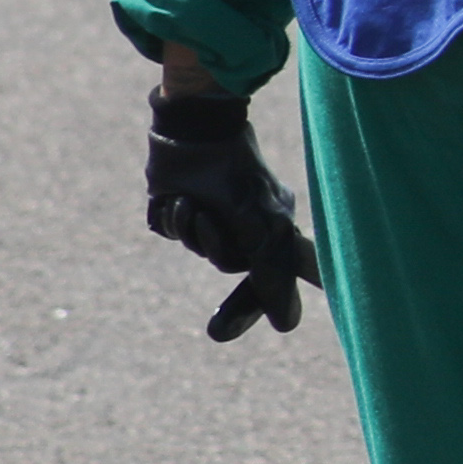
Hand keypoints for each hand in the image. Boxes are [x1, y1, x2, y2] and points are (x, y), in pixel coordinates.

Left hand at [146, 90, 317, 338]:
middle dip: (228, 296)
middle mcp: (244, 222)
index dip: (284, 299)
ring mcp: (212, 212)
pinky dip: (174, 219)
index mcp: (272, 227)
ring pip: (199, 248)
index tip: (290, 325)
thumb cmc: (237, 176)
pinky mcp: (179, 204)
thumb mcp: (261, 229)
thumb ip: (273, 276)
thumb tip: (287, 326)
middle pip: (235, 268)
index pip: (282, 273)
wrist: (194, 128)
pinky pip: (172, 230)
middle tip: (217, 334)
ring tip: (196, 207)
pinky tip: (179, 198)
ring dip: (195, 233)